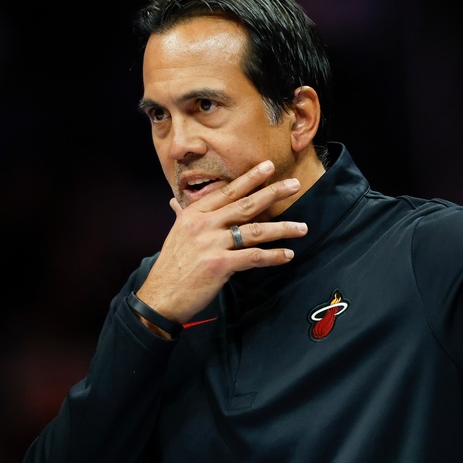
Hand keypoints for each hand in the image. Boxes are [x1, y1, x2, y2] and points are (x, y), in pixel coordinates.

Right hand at [135, 160, 308, 324]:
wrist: (160, 295)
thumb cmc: (172, 265)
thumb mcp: (176, 234)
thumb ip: (182, 216)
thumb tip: (176, 202)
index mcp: (194, 214)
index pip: (227, 191)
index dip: (250, 178)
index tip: (269, 166)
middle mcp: (203, 225)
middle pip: (246, 205)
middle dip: (273, 193)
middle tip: (295, 185)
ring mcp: (211, 244)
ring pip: (255, 231)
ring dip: (282, 229)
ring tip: (302, 228)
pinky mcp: (219, 265)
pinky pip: (253, 257)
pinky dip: (273, 256)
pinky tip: (287, 255)